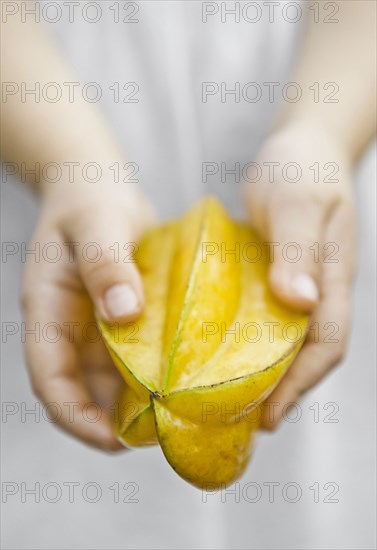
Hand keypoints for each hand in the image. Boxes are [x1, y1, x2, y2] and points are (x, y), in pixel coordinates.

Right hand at [21, 180, 154, 449]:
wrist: (99, 188)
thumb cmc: (91, 202)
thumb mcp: (97, 224)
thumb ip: (106, 263)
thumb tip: (123, 313)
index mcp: (48, 311)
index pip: (51, 378)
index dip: (75, 416)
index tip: (112, 441)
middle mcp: (69, 328)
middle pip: (81, 391)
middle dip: (110, 422)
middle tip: (157, 437)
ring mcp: (95, 327)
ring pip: (109, 381)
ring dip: (135, 404)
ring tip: (173, 419)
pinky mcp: (121, 320)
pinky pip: (133, 358)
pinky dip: (151, 376)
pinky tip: (182, 382)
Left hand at [245, 124, 356, 428]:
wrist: (302, 147)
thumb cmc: (302, 170)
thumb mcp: (298, 202)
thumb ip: (299, 250)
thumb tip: (300, 304)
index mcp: (330, 280)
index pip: (325, 345)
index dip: (301, 385)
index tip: (269, 416)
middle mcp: (318, 291)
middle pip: (306, 355)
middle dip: (280, 391)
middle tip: (240, 420)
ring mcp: (299, 286)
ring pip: (286, 341)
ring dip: (263, 372)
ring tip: (228, 399)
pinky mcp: (278, 276)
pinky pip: (266, 318)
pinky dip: (249, 342)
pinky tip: (221, 351)